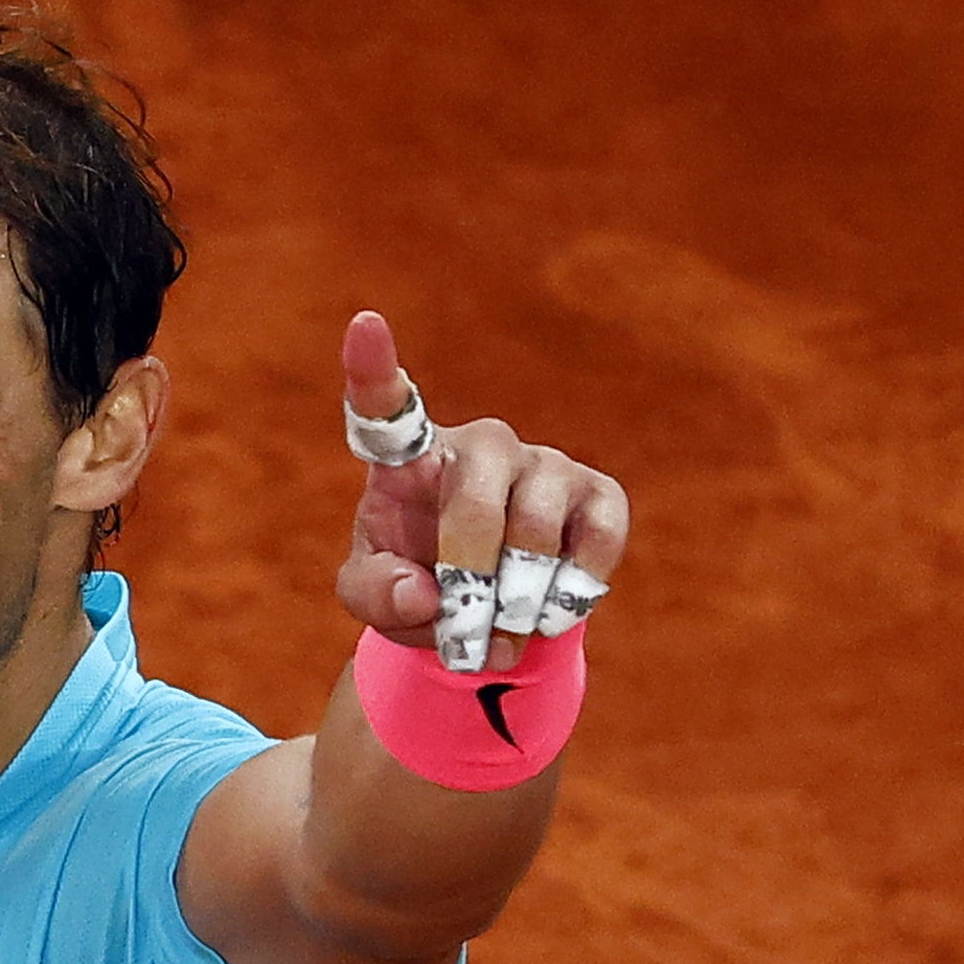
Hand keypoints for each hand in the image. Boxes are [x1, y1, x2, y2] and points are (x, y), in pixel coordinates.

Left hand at [333, 311, 629, 671]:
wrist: (486, 608)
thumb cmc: (414, 582)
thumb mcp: (370, 597)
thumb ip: (376, 595)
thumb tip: (422, 594)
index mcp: (410, 461)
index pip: (387, 407)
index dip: (374, 368)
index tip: (364, 324)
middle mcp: (480, 446)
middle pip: (475, 507)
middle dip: (469, 584)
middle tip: (462, 639)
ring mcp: (544, 463)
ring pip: (537, 530)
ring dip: (517, 603)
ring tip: (499, 638)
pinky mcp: (599, 493)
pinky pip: (598, 540)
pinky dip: (573, 592)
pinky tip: (549, 612)